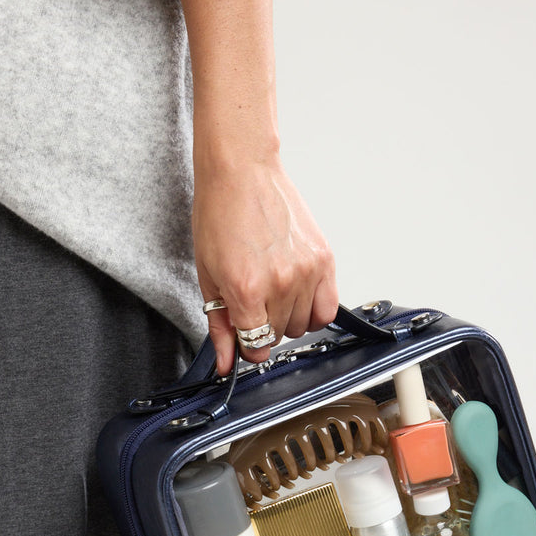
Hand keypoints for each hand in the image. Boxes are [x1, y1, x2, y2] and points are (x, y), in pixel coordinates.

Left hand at [192, 155, 338, 373]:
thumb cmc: (219, 215)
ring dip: (288, 317)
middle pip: (278, 336)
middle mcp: (280, 283)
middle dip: (263, 326)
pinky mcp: (324, 260)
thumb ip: (219, 326)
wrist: (241, 171)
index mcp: (246, 289)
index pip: (256, 347)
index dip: (246, 345)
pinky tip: (297, 295)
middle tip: (253, 300)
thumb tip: (225, 364)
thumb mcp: (208, 276)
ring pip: (303, 326)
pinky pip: (327, 308)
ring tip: (273, 290)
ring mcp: (306, 272)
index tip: (243, 333)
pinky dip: (314, 310)